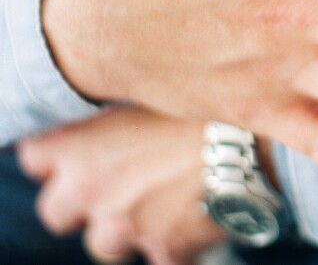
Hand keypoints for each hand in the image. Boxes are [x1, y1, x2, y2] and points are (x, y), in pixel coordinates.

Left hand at [17, 107, 222, 264]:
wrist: (255, 135)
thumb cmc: (203, 104)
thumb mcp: (146, 94)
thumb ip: (112, 114)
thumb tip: (111, 118)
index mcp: (75, 145)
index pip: (36, 159)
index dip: (63, 156)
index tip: (84, 150)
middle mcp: (88, 189)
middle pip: (56, 212)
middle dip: (85, 202)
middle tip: (119, 184)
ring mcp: (123, 225)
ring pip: (104, 244)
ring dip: (129, 227)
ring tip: (167, 200)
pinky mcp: (164, 249)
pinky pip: (160, 259)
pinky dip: (175, 247)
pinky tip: (197, 219)